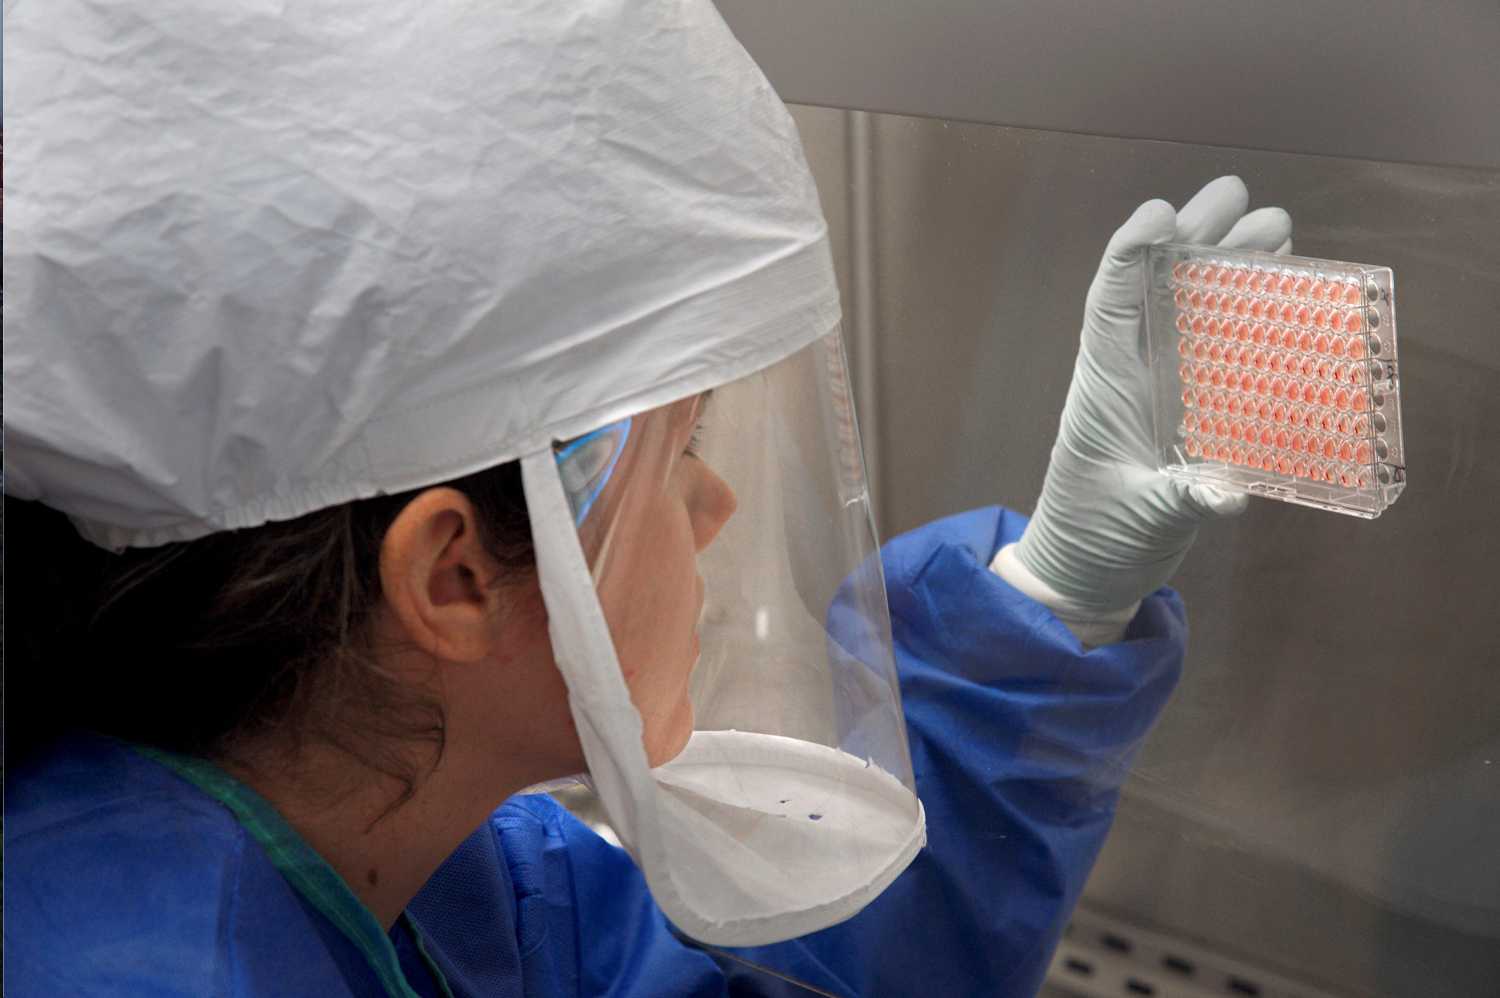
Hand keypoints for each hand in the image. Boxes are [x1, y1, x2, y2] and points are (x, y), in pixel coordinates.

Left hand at [1011, 177, 1292, 617]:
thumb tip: (1227, 492)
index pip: (1110, 302)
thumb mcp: (1138, 519)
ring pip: (1192, 312)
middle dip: (1196, 239)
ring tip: (1277, 228)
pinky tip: (1282, 296)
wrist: (1087, 575)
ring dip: (1229, 269)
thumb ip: (1179, 500)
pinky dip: (1247, 321)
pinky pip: (1216, 353)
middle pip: (1159, 290)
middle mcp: (1130, 375)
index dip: (1131, 252)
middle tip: (1241, 195)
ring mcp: (1158, 391)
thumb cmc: (1096, 539)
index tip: (1163, 213)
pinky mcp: (1186, 413)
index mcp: (1103, 386)